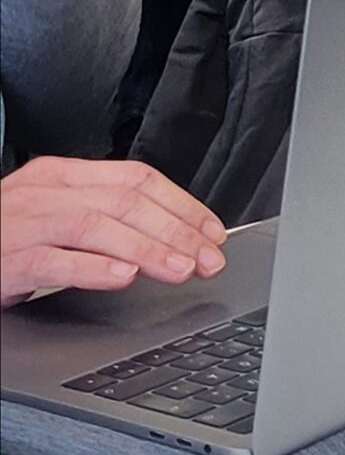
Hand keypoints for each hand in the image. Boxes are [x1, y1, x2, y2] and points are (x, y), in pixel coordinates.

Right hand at [1, 157, 227, 305]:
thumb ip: (102, 222)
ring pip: (95, 225)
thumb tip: (169, 239)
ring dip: (146, 247)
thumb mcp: (53, 222)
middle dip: (175, 229)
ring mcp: (20, 222)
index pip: (135, 178)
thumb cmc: (1, 242)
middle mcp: (42, 191)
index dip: (182, 204)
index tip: (214, 232)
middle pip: (123, 200)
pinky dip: (91, 268)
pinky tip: (122, 278)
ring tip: (180, 268)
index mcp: (60, 176)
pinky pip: (52, 259)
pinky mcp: (3, 257)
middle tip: (209, 258)